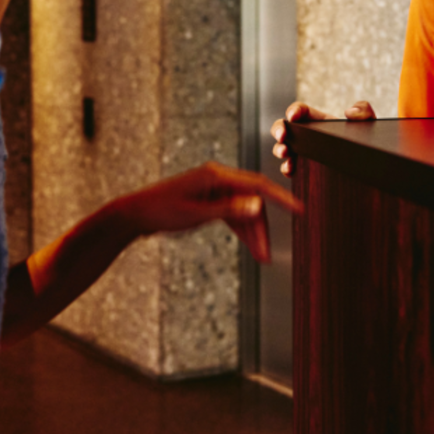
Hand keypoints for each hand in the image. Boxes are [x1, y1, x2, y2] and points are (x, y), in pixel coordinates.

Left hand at [110, 162, 301, 263]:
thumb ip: (229, 210)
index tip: (299, 209)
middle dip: (261, 229)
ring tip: (261, 257)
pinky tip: (251, 246)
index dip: (281, 198)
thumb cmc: (160, 211)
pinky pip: (233, 213)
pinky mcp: (209, 199)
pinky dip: (241, 230)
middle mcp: (218, 179)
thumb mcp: (196, 214)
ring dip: (253, 233)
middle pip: (252, 201)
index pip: (257, 185)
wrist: (134, 214)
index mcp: (216, 176)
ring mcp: (214, 189)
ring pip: (244, 210)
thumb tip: (258, 205)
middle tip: (268, 255)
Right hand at [270, 100, 375, 176]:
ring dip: (279, 149)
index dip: (293, 110)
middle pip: (283, 127)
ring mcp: (304, 151)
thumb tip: (349, 112)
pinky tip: (290, 169)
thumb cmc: (364, 139)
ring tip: (285, 153)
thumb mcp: (368, 122)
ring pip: (283, 147)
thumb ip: (363, 111)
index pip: (300, 110)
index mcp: (318, 120)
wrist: (368, 163)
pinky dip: (286, 168)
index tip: (293, 116)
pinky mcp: (305, 167)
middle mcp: (307, 135)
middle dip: (278, 129)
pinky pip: (290, 167)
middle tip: (282, 136)